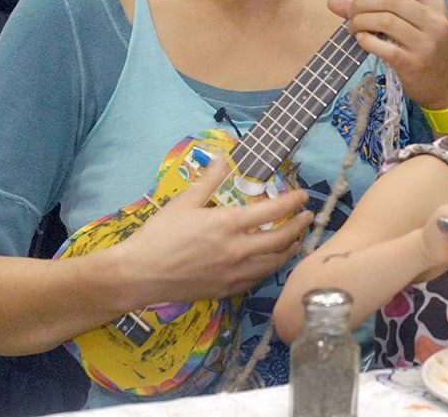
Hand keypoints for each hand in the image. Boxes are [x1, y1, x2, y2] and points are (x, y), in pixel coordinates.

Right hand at [115, 158, 312, 304]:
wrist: (139, 275)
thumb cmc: (159, 235)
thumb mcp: (183, 202)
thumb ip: (208, 180)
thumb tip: (222, 157)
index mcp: (228, 224)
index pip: (272, 211)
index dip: (292, 202)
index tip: (304, 196)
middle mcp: (237, 250)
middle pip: (281, 240)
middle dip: (299, 227)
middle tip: (308, 218)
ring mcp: (233, 273)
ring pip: (274, 263)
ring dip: (290, 250)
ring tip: (296, 240)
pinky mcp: (226, 290)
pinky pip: (258, 279)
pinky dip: (271, 268)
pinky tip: (271, 262)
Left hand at [328, 0, 447, 108]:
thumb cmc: (428, 48)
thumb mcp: (417, 23)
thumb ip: (383, 6)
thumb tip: (334, 0)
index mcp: (435, 4)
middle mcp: (433, 21)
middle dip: (363, 3)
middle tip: (352, 12)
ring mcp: (425, 44)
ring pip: (386, 21)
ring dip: (361, 22)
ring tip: (354, 28)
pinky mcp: (413, 64)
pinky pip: (384, 48)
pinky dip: (367, 41)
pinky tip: (362, 40)